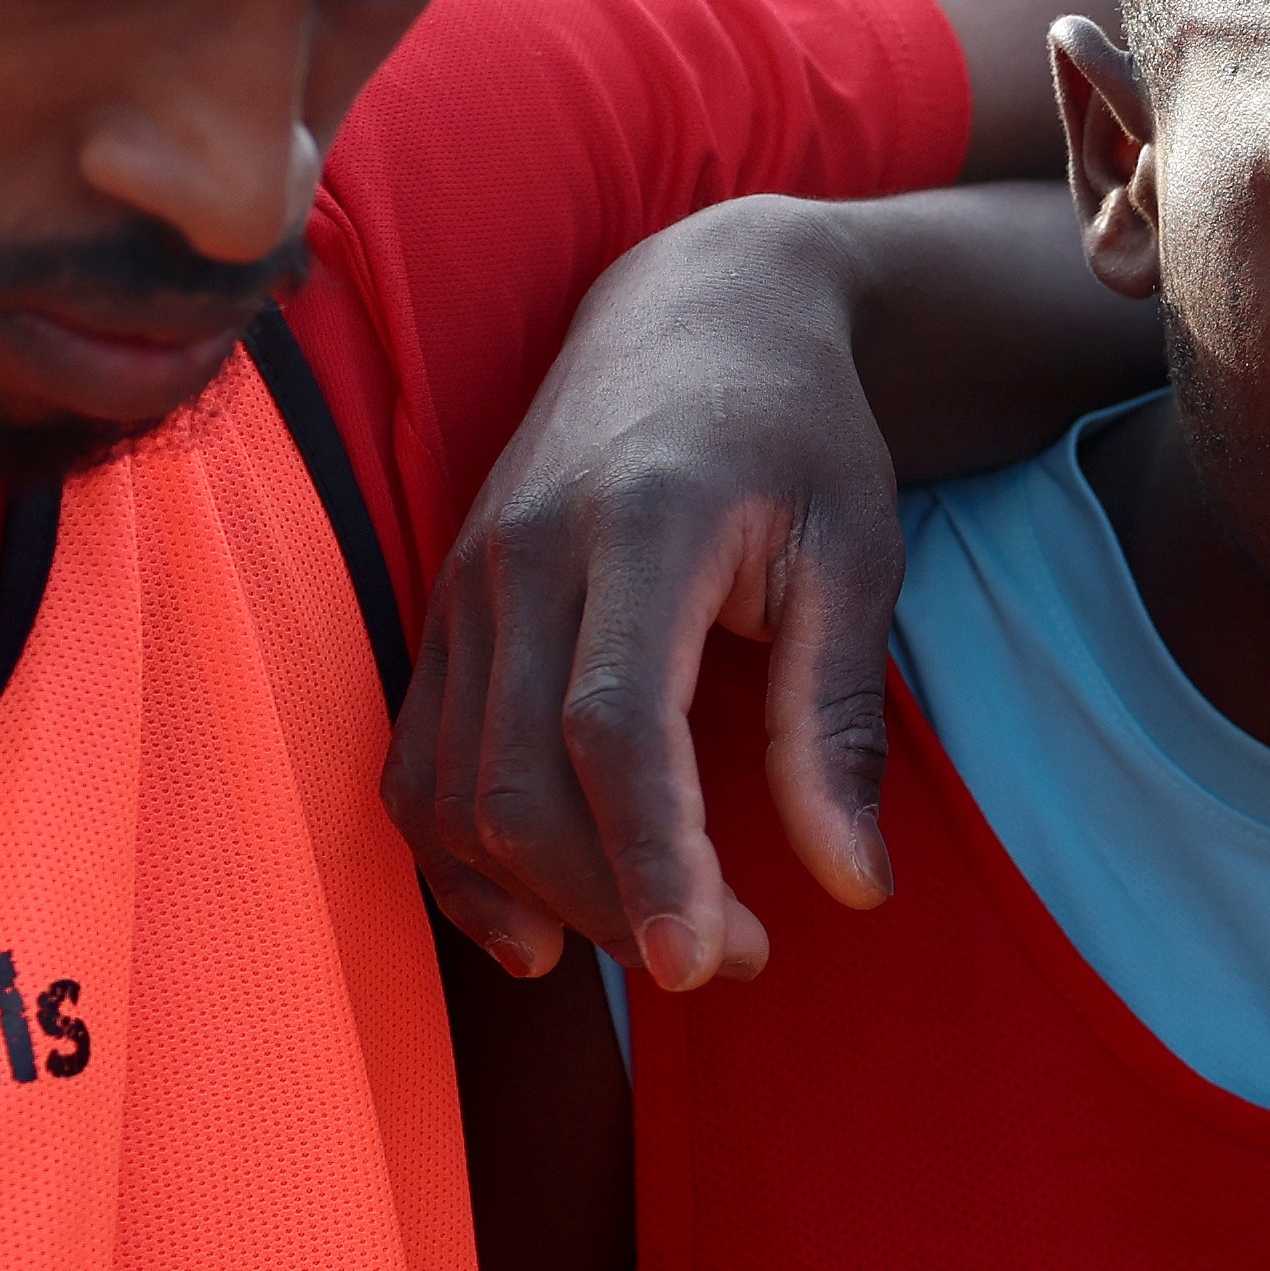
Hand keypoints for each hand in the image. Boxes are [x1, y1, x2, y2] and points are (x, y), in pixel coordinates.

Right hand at [385, 199, 907, 990]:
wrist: (695, 309)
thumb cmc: (797, 434)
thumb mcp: (855, 554)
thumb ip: (835, 719)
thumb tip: (855, 889)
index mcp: (642, 523)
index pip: (612, 725)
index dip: (647, 857)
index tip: (701, 961)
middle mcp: (525, 551)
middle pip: (519, 779)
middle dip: (612, 900)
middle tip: (732, 956)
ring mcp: (465, 580)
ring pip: (453, 789)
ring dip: (539, 899)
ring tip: (657, 939)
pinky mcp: (442, 610)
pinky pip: (414, 765)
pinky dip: (458, 863)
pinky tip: (537, 924)